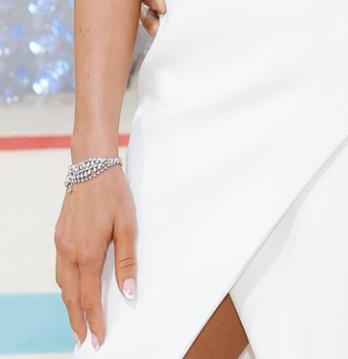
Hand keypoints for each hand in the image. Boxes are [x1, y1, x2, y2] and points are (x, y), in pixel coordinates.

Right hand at [54, 165, 136, 347]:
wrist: (91, 167)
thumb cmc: (113, 195)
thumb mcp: (128, 226)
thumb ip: (127, 261)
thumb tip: (129, 291)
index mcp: (86, 253)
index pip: (89, 297)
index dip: (95, 320)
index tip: (99, 337)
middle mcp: (68, 252)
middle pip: (70, 296)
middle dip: (77, 320)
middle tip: (85, 339)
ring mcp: (60, 244)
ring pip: (62, 283)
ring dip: (70, 303)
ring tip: (80, 319)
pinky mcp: (59, 237)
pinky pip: (61, 269)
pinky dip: (67, 285)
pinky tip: (76, 288)